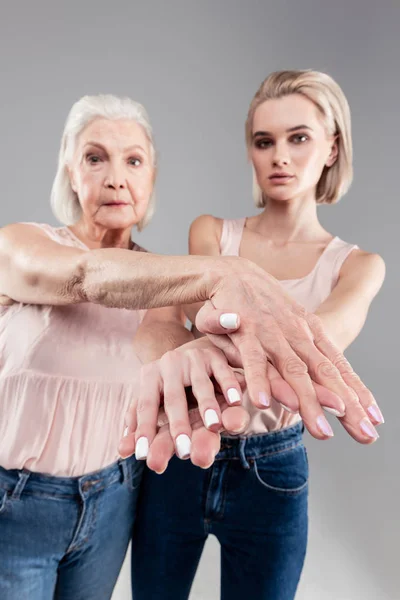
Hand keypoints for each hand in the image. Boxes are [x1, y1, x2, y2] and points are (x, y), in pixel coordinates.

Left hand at [118, 343, 249, 470]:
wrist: (188, 349)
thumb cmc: (169, 385)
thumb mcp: (153, 400)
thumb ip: (140, 424)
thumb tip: (122, 450)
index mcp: (149, 376)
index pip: (145, 406)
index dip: (144, 430)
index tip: (143, 455)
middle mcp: (169, 365)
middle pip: (173, 398)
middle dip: (178, 424)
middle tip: (182, 450)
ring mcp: (193, 359)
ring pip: (200, 385)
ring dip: (208, 405)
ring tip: (213, 426)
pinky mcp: (214, 355)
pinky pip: (223, 372)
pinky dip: (230, 386)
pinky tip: (235, 401)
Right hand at [196, 259, 380, 443]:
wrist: (231, 272)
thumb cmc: (262, 306)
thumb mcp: (290, 328)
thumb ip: (306, 357)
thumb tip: (330, 386)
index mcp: (310, 332)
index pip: (339, 366)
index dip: (358, 392)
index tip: (375, 419)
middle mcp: (296, 334)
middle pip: (324, 374)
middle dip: (346, 406)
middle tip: (364, 434)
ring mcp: (272, 332)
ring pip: (294, 371)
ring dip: (309, 401)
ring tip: (322, 431)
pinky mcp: (244, 332)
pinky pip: (252, 359)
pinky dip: (258, 380)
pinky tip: (264, 403)